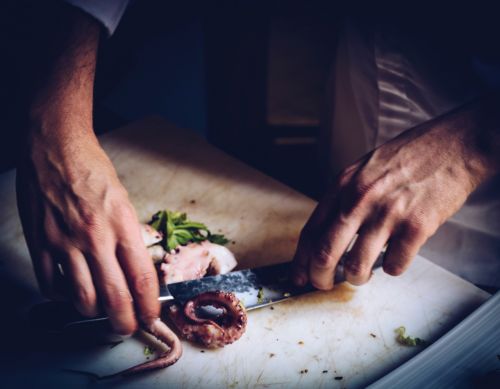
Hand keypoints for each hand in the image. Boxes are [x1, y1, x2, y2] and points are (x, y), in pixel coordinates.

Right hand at [17, 126, 158, 334]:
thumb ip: (127, 237)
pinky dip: (62, 296)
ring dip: (94, 311)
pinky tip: (70, 289)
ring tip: (99, 307)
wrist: (55, 148)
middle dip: (124, 322)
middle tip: (127, 327)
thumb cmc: (93, 171)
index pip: (141, 278)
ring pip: (82, 298)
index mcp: (122, 225)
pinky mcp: (40, 243)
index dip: (149, 306)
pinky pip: (50, 285)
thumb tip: (132, 270)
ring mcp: (64, 242)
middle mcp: (95, 238)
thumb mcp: (123, 202)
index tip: (151, 317)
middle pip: (114, 298)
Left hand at [292, 102, 497, 289]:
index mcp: (343, 186)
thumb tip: (329, 234)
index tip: (298, 276)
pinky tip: (396, 256)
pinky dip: (392, 269)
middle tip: (324, 284)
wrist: (452, 145)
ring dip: (356, 278)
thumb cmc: (408, 156)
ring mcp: (387, 214)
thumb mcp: (363, 169)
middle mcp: (359, 200)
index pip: (310, 232)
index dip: (300, 261)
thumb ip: (344, 199)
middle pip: (325, 254)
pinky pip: (394, 266)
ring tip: (362, 274)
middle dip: (319, 278)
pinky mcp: (415, 227)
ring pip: (356, 267)